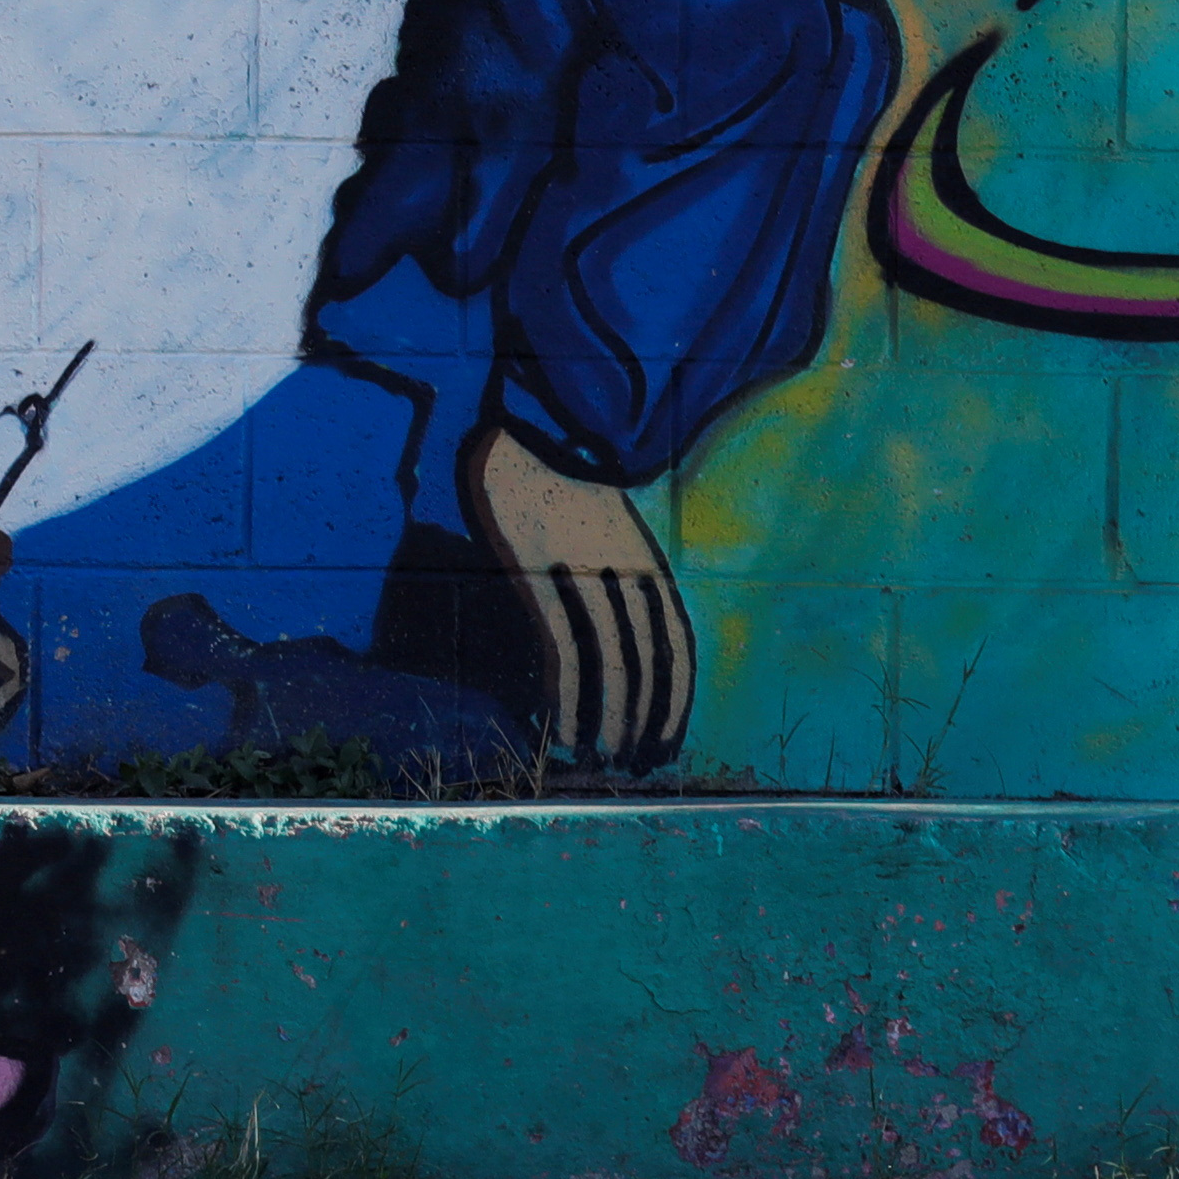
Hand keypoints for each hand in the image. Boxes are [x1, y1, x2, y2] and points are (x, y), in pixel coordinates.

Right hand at [462, 423, 695, 771]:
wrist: (502, 419)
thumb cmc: (544, 468)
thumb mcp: (596, 512)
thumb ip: (611, 558)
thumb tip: (613, 613)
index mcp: (642, 548)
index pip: (674, 637)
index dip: (675, 693)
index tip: (669, 735)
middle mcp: (623, 558)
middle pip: (647, 656)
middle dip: (646, 715)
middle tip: (637, 759)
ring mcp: (579, 563)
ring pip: (610, 659)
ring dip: (609, 716)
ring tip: (603, 754)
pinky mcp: (536, 568)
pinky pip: (562, 647)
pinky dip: (567, 696)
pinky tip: (562, 726)